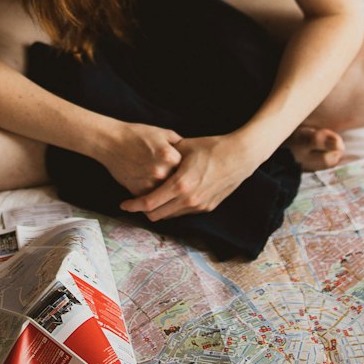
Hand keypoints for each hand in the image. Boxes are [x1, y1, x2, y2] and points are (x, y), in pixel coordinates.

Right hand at [97, 121, 182, 197]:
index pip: (187, 169)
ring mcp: (149, 183)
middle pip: (177, 182)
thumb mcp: (163, 133)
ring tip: (162, 183)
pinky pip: (151, 197)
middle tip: (174, 179)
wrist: (111, 141)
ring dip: (165, 190)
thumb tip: (192, 154)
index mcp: (171, 156)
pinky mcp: (138, 191)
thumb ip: (180, 144)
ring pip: (165, 193)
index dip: (186, 169)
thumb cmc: (137, 135)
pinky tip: (150, 185)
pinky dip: (152, 194)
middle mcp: (162, 172)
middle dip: (176, 181)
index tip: (186, 169)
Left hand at [120, 134, 257, 220]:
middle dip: (143, 211)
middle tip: (135, 202)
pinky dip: (173, 208)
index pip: (149, 203)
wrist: (240, 156)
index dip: (133, 205)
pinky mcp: (207, 207)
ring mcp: (199, 206)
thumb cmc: (212, 147)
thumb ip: (166, 155)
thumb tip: (149, 156)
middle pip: (157, 215)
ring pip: (170, 216)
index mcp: (180, 184)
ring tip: (152, 199)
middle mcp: (188, 200)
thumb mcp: (184, 147)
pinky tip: (171, 197)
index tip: (123, 204)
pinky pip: (183, 213)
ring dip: (159, 210)